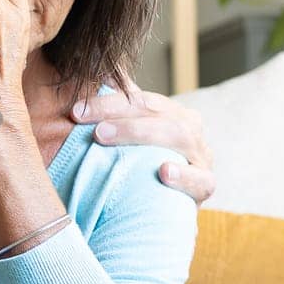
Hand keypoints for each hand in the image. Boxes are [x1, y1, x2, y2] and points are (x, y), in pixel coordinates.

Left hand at [69, 78, 214, 203]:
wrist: (163, 207)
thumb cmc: (141, 165)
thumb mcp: (129, 137)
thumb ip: (117, 109)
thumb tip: (96, 75)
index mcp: (172, 113)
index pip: (141, 100)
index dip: (108, 102)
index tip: (76, 112)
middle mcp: (190, 130)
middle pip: (160, 114)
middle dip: (122, 118)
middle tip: (92, 130)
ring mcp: (202, 156)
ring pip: (180, 137)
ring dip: (141, 134)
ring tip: (107, 137)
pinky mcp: (206, 185)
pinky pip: (202, 179)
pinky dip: (184, 176)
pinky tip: (164, 172)